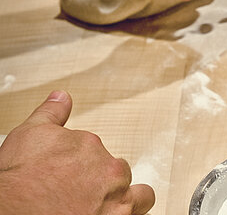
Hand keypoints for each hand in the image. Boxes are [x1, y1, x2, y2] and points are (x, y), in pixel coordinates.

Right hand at [0, 91, 154, 213]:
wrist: (13, 210)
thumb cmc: (19, 180)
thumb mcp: (29, 135)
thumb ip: (51, 114)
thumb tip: (61, 97)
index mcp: (93, 146)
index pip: (98, 152)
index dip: (84, 164)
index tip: (71, 174)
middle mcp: (110, 172)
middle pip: (119, 174)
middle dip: (106, 181)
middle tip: (85, 194)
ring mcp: (116, 200)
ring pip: (139, 197)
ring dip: (127, 200)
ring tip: (106, 207)